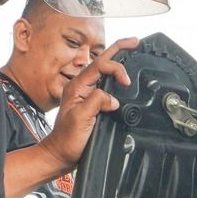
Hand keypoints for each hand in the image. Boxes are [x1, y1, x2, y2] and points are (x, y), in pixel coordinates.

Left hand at [39, 38, 137, 169]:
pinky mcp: (91, 103)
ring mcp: (86, 94)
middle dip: (119, 49)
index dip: (117, 69)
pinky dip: (115, 76)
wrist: (60, 154)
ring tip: (131, 51)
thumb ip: (96, 102)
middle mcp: (81, 86)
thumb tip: (112, 99)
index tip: (126, 83)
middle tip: (136, 42)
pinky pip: (105, 83)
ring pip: (104, 70)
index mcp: (77, 86)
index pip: (100, 66)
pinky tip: (123, 76)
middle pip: (102, 60)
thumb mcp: (81, 119)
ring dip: (118, 60)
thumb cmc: (66, 140)